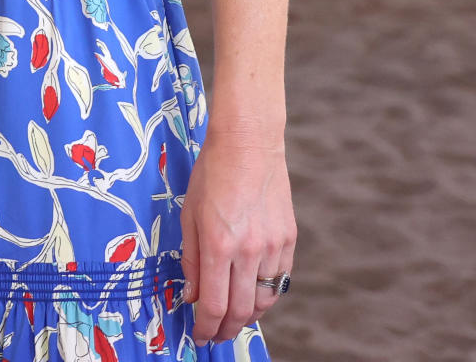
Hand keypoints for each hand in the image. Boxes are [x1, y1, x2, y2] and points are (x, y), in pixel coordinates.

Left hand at [180, 130, 295, 344]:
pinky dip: (266, 295)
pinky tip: (253, 294)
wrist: (248, 143)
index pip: (214, 305)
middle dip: (225, 330)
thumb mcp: (189, 214)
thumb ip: (190, 260)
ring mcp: (272, 246)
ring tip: (233, 317)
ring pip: (264, 301)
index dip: (205, 327)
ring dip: (247, 316)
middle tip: (215, 334)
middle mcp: (248, 250)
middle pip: (240, 311)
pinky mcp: (289, 239)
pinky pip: (280, 281)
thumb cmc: (213, 173)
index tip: (199, 335)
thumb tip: (191, 296)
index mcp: (218, 244)